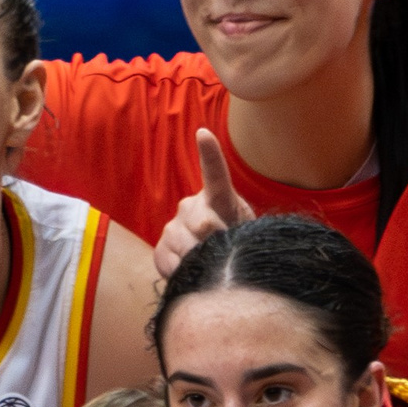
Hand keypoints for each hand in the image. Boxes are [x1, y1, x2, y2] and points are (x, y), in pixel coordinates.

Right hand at [153, 129, 253, 281]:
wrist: (217, 264)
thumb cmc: (238, 244)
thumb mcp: (247, 235)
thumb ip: (237, 233)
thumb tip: (211, 234)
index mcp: (218, 199)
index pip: (214, 173)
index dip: (210, 154)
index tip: (204, 134)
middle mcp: (192, 207)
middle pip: (203, 223)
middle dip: (217, 244)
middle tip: (226, 255)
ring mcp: (174, 227)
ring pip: (186, 245)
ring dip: (201, 261)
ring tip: (211, 265)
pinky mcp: (160, 249)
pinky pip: (169, 262)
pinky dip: (182, 272)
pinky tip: (190, 271)